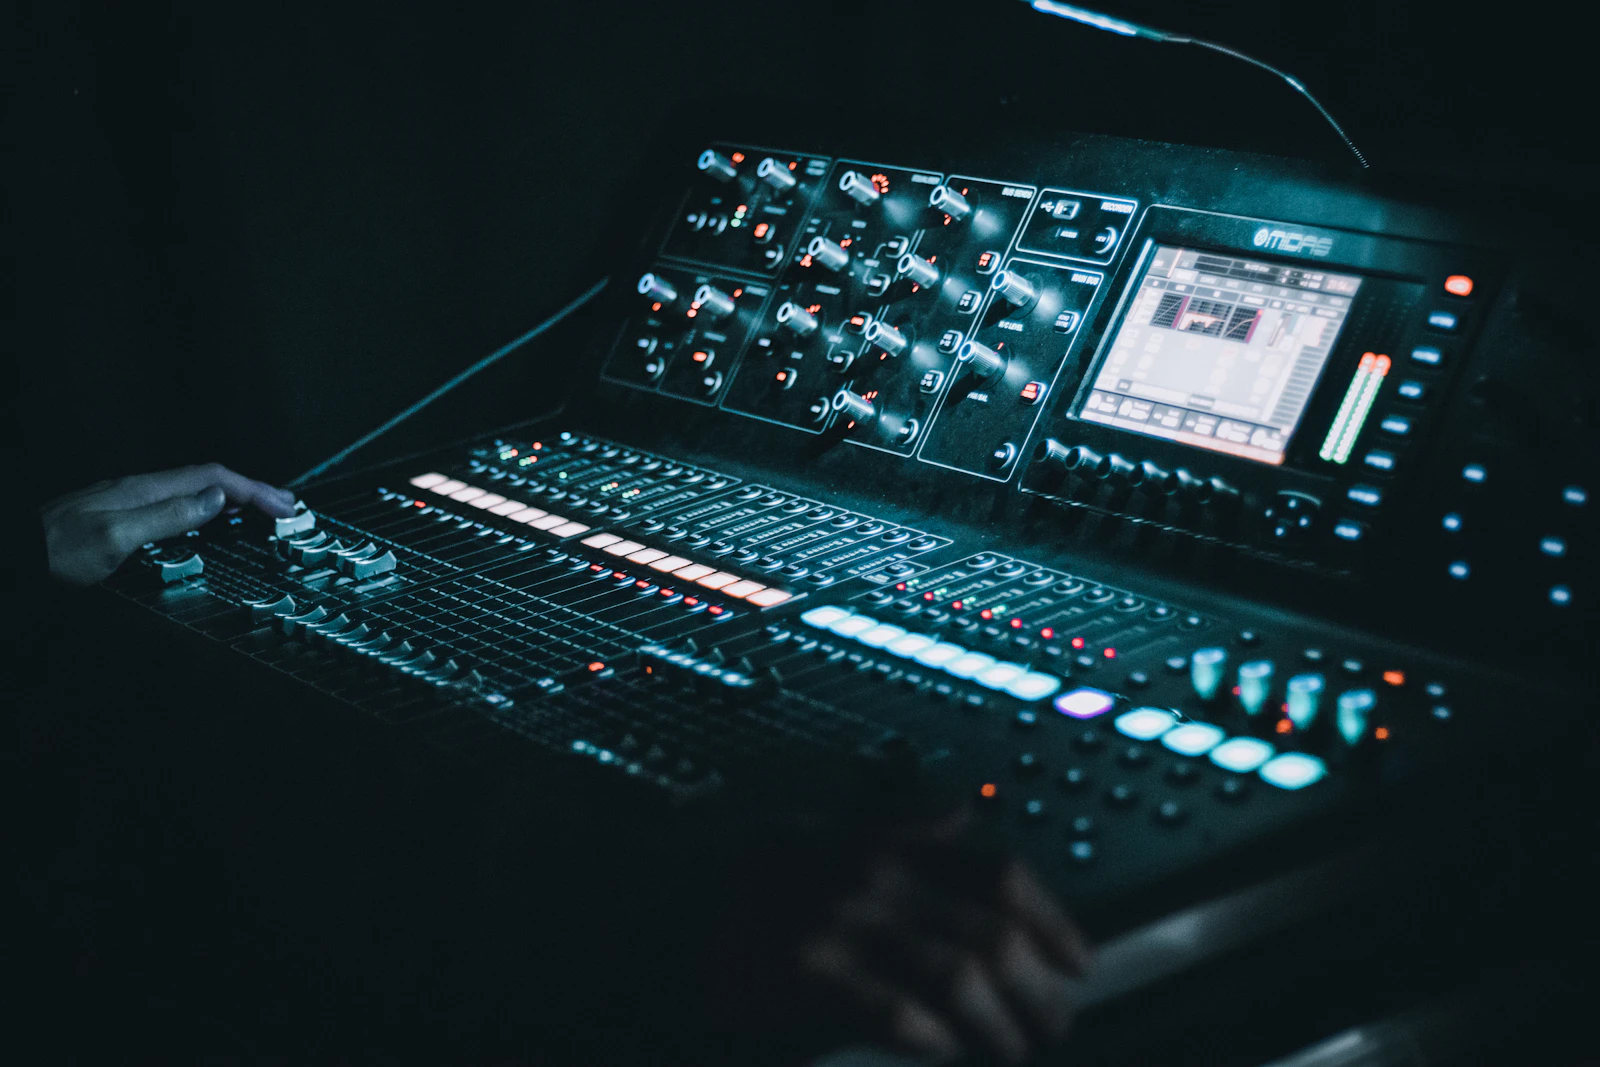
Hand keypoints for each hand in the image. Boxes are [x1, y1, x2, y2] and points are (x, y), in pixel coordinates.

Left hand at [41, 463, 297, 584]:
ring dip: (230, 500)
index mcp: (142, 490)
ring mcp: (125, 503)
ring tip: (257, 513)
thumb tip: (216, 500)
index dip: (253, 490)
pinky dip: (205, 512)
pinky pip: (175, 506)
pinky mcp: (116, 518)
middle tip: (284, 507)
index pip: (213, 479)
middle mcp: (136, 491)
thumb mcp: (115, 537)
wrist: (12, 557)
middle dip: (250, 490)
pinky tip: (206, 525)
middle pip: (206, 480)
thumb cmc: (54, 554)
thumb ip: (168, 516)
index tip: (284, 507)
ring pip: (191, 492)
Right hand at [712, 815, 1091, 1065]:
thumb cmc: (740, 878)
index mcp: (885, 842)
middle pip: (993, 930)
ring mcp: (840, 919)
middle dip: (1039, 988)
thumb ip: (900, 825)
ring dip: (998, 1024)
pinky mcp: (805, 969)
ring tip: (1010, 1050)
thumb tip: (963, 813)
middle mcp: (874, 873)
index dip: (1054, 920)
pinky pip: (893, 1009)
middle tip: (1055, 1026)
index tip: (1079, 962)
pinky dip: (929, 1038)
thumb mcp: (825, 830)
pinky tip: (940, 1052)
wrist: (653, 905)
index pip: (999, 871)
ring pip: (959, 974)